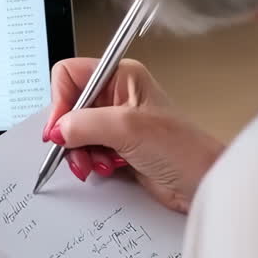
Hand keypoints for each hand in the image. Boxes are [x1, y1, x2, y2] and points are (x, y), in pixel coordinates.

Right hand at [43, 58, 222, 212]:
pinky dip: (90, 162)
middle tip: (75, 151)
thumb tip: (56, 129)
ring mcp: (115, 122)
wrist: (201, 183)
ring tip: (96, 164)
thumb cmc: (182, 148)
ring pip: (74, 132)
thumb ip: (85, 124)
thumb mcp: (127, 128)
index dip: (60, 100)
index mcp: (120, 76)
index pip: (70, 75)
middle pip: (69, 106)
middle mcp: (115, 95)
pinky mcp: (116, 146)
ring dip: (80, 152)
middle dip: (69, 133)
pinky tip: (107, 168)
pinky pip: (86, 150)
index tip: (59, 127)